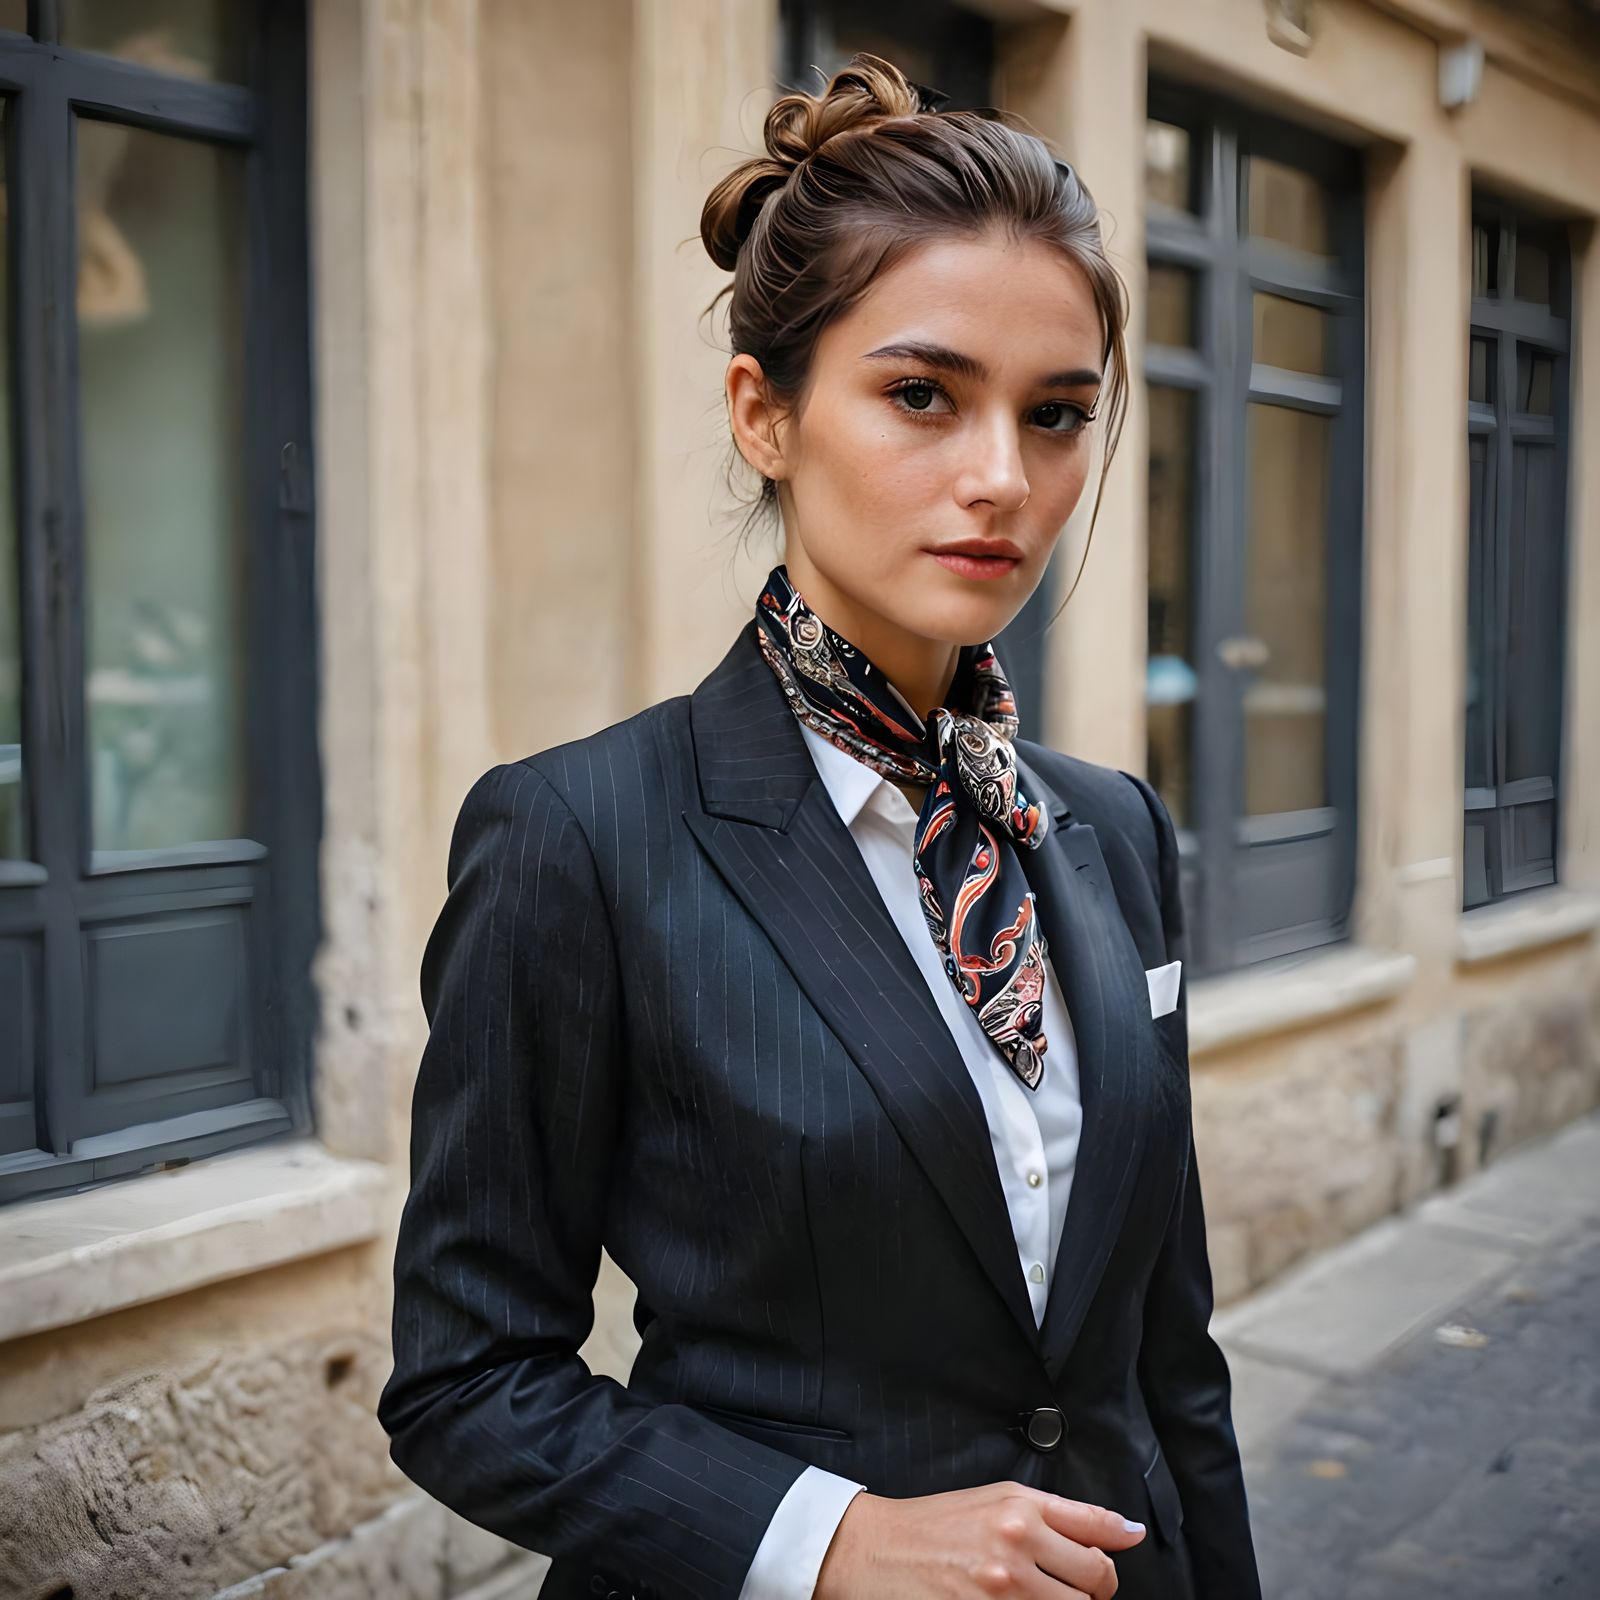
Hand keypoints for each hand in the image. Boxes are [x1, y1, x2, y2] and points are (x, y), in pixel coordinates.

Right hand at [814, 1482, 1145, 1598]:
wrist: (875, 1552)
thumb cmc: (934, 1525)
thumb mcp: (997, 1498)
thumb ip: (1065, 1514)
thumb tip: (1127, 1530)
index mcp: (1020, 1508)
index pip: (1098, 1538)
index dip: (1109, 1557)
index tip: (1111, 1560)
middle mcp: (1015, 1546)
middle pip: (1095, 1583)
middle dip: (1090, 1590)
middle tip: (1064, 1588)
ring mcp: (1002, 1590)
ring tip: (1036, 1595)